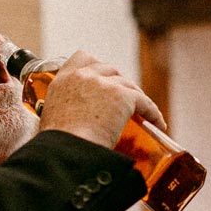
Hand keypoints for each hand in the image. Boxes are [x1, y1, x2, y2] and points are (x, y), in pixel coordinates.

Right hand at [35, 50, 165, 147]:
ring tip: (142, 112)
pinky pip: (144, 103)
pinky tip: (158, 124)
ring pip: (128, 84)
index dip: (96, 66)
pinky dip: (153, 113)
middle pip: (109, 69)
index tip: (103, 77)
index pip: (82, 58)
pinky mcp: (122, 97)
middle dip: (119, 82)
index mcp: (63, 80)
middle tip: (125, 98)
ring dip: (135, 97)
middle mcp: (83, 76)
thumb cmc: (59, 146)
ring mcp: (104, 84)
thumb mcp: (53, 119)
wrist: (67, 152)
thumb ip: (65, 110)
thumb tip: (79, 122)